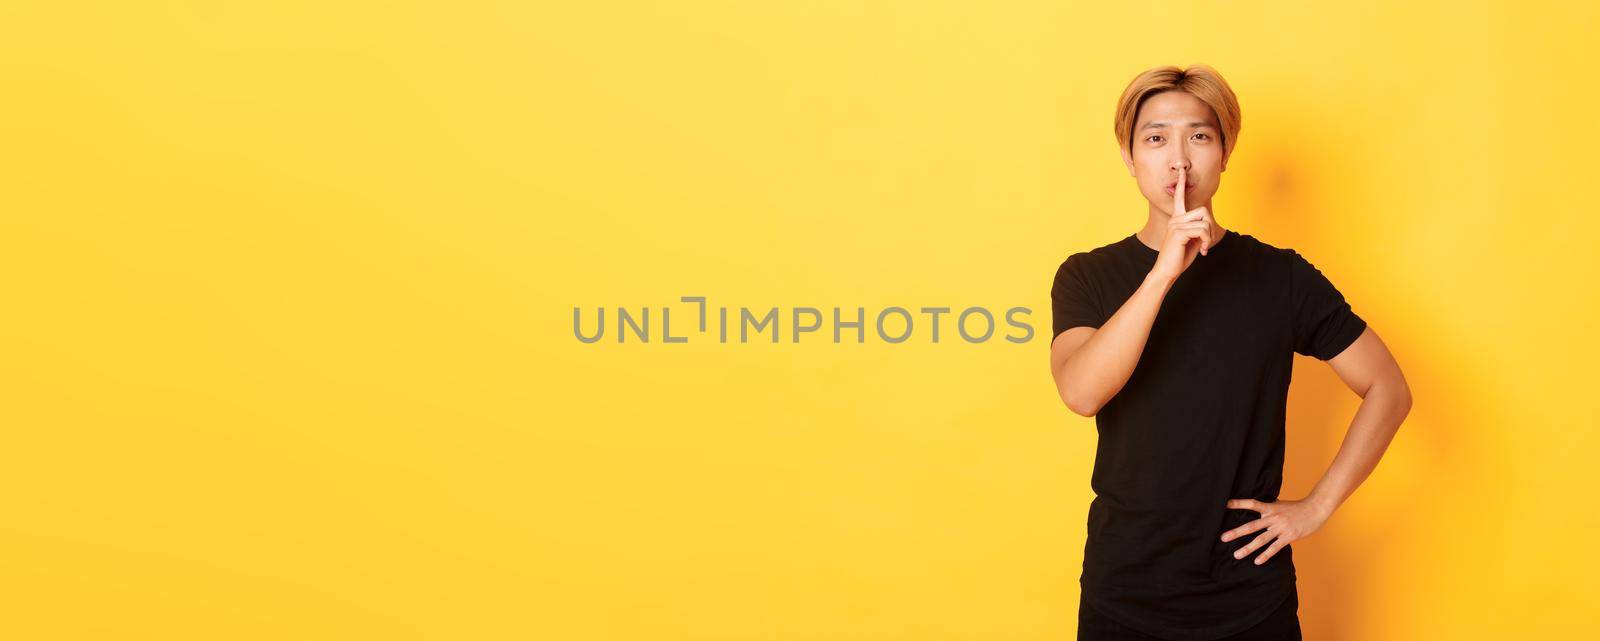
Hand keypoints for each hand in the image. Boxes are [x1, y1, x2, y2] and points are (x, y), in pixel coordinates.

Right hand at [1150, 167, 1216, 282]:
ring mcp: (1176, 225)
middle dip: (1210, 227)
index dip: (1182, 184)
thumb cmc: (1179, 257)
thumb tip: (1206, 224)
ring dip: (1209, 237)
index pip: (1179, 197)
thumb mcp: (1191, 241)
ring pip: (1205, 222)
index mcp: (1176, 219)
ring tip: (1203, 248)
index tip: (1182, 171)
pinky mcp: (1179, 233)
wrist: (1166, 271)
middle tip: (1206, 242)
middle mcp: (1175, 219)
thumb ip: (1197, 229)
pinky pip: (1202, 231)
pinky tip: (1201, 251)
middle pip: (1203, 210)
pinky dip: (1206, 242)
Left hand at [1220, 497, 1332, 565]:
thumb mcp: (1280, 504)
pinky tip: (1257, 561)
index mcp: (1270, 508)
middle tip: (1223, 538)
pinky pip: (1275, 548)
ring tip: (1236, 555)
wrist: (1315, 509)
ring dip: (1248, 548)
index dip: (1239, 503)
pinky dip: (1265, 555)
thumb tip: (1258, 506)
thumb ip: (1269, 506)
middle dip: (1236, 532)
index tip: (1225, 504)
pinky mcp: (1289, 537)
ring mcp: (1281, 528)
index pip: (1252, 504)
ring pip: (1261, 539)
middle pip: (1252, 526)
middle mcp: (1273, 518)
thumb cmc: (1297, 507)